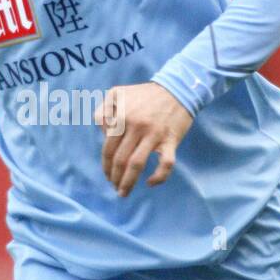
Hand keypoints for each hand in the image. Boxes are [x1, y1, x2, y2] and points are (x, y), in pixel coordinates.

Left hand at [95, 82, 193, 197]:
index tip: (108, 176)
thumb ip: (102, 110)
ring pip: (137, 164)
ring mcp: (154, 134)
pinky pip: (166, 164)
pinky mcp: (171, 140)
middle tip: (115, 187)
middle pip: (120, 160)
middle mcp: (136, 127)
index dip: (106, 166)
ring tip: (124, 192)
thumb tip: (103, 133)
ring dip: (128, 182)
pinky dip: (159, 177)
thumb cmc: (145, 93)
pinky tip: (151, 183)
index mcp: (122, 117)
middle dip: (115, 178)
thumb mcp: (116, 93)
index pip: (108, 149)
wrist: (177, 88)